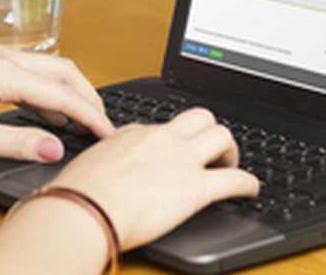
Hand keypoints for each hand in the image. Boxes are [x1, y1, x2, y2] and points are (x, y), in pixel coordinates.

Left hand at [0, 45, 113, 161]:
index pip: (60, 93)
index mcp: (2, 72)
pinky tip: (46, 109)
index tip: (107, 132)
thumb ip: (17, 142)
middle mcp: (2, 55)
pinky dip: (46, 86)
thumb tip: (55, 148)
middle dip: (87, 95)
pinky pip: (29, 68)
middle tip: (102, 122)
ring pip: (47, 66)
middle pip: (62, 70)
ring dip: (68, 89)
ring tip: (80, 119)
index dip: (88, 115)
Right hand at [50, 108, 259, 249]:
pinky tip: (251, 191)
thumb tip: (94, 177)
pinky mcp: (196, 188)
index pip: (161, 126)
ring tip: (230, 167)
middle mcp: (160, 139)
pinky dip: (249, 184)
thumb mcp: (84, 168)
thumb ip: (99, 166)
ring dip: (231, 151)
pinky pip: (235, 179)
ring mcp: (181, 160)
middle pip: (200, 116)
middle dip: (210, 131)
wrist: (82, 209)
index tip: (174, 150)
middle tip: (211, 153)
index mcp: (132, 135)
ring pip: (222, 135)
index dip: (173, 138)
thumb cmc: (74, 195)